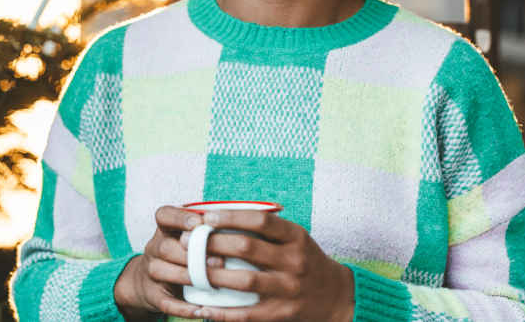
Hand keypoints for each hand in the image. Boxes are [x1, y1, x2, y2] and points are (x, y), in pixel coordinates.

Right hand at [114, 205, 208, 319]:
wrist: (147, 281)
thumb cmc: (180, 253)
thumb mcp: (186, 237)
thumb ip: (205, 231)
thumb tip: (239, 227)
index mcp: (164, 229)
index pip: (164, 215)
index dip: (180, 218)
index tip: (199, 222)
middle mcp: (154, 248)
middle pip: (165, 246)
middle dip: (192, 253)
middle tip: (219, 260)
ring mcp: (151, 272)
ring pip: (162, 272)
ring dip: (188, 277)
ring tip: (212, 283)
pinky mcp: (152, 295)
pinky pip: (165, 302)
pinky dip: (183, 308)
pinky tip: (202, 310)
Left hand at [180, 210, 354, 321]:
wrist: (336, 297)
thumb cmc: (306, 261)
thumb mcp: (296, 238)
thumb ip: (268, 227)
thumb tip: (223, 214)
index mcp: (296, 237)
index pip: (261, 221)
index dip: (230, 217)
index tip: (205, 216)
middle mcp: (294, 261)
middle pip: (247, 248)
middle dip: (212, 243)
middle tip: (187, 242)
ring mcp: (288, 289)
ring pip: (244, 280)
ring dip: (212, 275)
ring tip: (189, 270)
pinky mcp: (281, 314)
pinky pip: (246, 313)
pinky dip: (222, 312)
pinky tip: (202, 308)